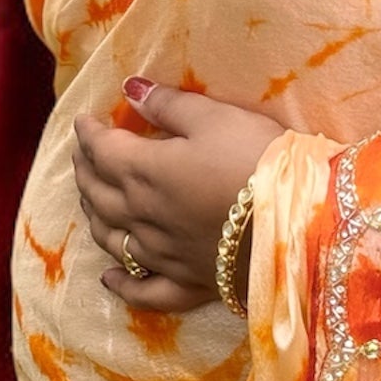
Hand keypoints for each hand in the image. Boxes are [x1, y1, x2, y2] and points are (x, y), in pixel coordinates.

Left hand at [72, 77, 285, 314]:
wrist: (297, 224)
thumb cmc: (257, 161)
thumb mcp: (216, 118)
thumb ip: (169, 105)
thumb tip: (131, 90)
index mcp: (145, 172)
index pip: (102, 151)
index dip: (89, 134)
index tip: (84, 120)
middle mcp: (142, 216)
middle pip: (98, 194)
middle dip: (86, 170)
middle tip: (83, 154)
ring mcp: (161, 255)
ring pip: (111, 239)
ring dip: (94, 216)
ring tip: (90, 199)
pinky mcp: (186, 283)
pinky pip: (142, 290)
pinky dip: (120, 285)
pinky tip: (108, 278)